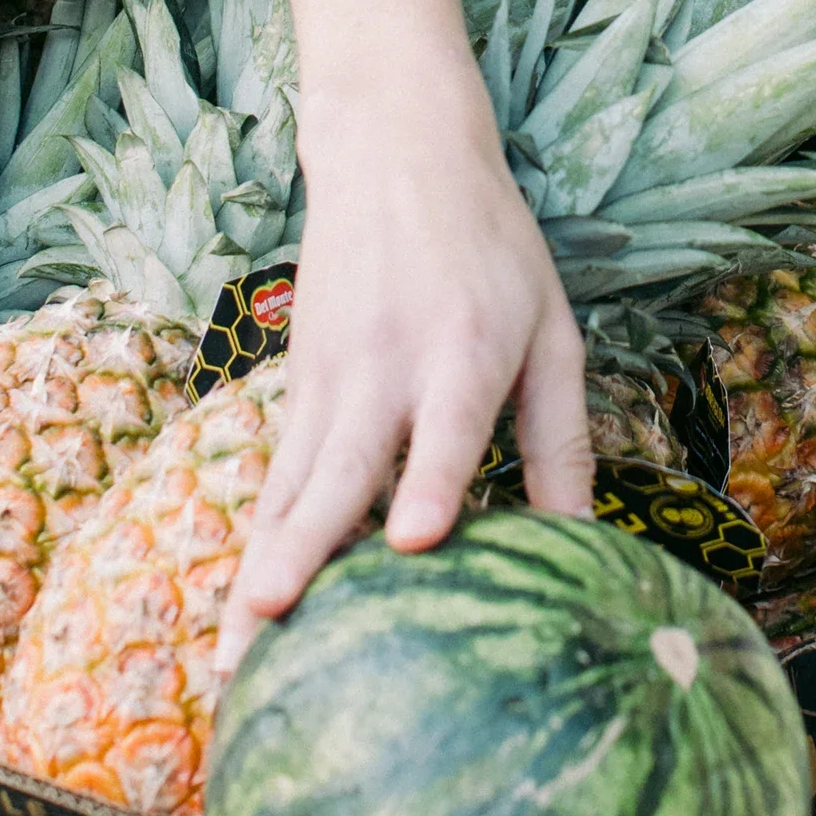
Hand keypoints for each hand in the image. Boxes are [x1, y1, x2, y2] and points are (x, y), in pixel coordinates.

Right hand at [216, 69, 591, 673]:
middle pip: (340, 468)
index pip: (447, 424)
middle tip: (273, 618)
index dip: (430, 482)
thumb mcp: (552, 329)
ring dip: (256, 572)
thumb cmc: (493, 250)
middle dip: (304, 549)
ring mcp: (328, 381)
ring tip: (231, 661)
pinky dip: (255, 549)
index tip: (411, 541)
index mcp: (465, 347)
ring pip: (287, 489)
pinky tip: (240, 620)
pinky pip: (276, 483)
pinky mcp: (297, 390)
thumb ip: (563, 438)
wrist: (392, 154)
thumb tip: (584, 548)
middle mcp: (386, 368)